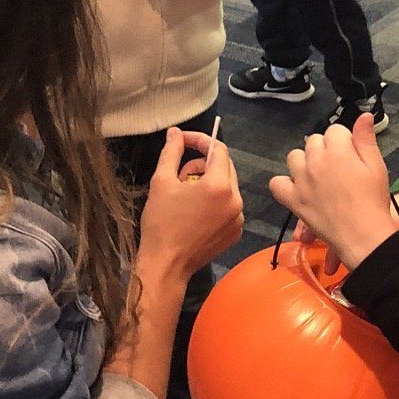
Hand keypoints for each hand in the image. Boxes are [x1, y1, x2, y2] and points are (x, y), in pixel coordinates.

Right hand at [138, 126, 242, 278]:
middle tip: (180, 174)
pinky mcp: (236, 231)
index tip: (184, 140)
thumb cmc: (160, 223)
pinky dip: (214, 201)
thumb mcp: (161, 182)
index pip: (218, 149)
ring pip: (227, 186)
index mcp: (219, 186)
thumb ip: (172, 152)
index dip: (201, 140)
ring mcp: (238, 217)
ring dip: (208, 182)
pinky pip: (229, 205)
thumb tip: (175, 133)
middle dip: (202, 163)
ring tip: (185, 194)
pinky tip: (195, 211)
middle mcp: (235, 200)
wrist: (166, 265)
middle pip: (225, 166)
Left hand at [268, 114, 398, 270]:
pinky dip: (285, 185)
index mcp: (338, 149)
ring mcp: (301, 179)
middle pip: (314, 141)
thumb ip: (366, 139)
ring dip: (305, 163)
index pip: (335, 130)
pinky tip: (298, 190)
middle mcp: (315, 160)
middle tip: (338, 170)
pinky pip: (276, 183)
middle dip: (325, 150)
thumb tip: (363, 114)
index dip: (345, 142)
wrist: (363, 235)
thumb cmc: (373, 200)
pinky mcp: (292, 199)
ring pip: (294, 157)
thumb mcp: (376, 166)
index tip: (352, 157)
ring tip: (319, 178)